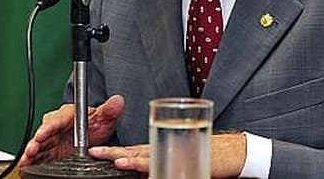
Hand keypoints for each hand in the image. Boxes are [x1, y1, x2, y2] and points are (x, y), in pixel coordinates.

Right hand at [18, 95, 124, 166]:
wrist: (95, 136)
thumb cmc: (96, 124)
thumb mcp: (104, 118)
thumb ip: (109, 111)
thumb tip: (118, 101)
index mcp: (68, 116)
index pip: (57, 120)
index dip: (49, 127)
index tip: (43, 133)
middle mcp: (57, 127)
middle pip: (44, 133)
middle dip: (36, 141)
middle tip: (32, 148)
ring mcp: (52, 140)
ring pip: (39, 144)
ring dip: (31, 151)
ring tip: (26, 159)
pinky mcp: (50, 151)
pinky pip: (39, 155)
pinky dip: (31, 160)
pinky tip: (25, 165)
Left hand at [88, 131, 246, 176]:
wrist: (231, 154)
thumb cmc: (206, 156)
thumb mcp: (178, 162)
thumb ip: (160, 166)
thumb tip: (145, 174)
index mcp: (159, 149)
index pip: (132, 150)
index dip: (114, 150)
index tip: (96, 151)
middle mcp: (162, 150)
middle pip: (133, 151)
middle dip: (112, 152)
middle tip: (92, 152)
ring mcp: (170, 155)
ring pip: (143, 156)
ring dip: (126, 158)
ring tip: (109, 159)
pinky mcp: (179, 161)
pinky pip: (158, 163)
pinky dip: (143, 164)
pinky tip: (131, 166)